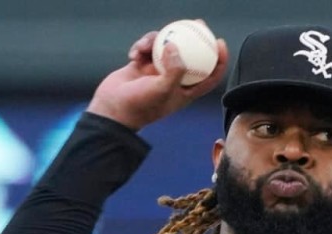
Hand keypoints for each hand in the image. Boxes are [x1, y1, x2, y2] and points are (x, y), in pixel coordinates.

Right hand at [86, 23, 229, 130]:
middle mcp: (173, 80)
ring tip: (145, 46)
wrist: (112, 111)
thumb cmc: (140, 106)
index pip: (209, 76)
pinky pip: (145, 49)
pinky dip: (140, 47)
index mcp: (184, 91)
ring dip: (156, 42)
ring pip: (164, 48)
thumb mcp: (162, 90)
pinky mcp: (140, 66)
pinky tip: (133, 54)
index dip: (218, 60)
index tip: (220, 43)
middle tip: (197, 23)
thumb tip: (174, 45)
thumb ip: (174, 69)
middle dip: (195, 38)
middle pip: (190, 56)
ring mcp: (156, 72)